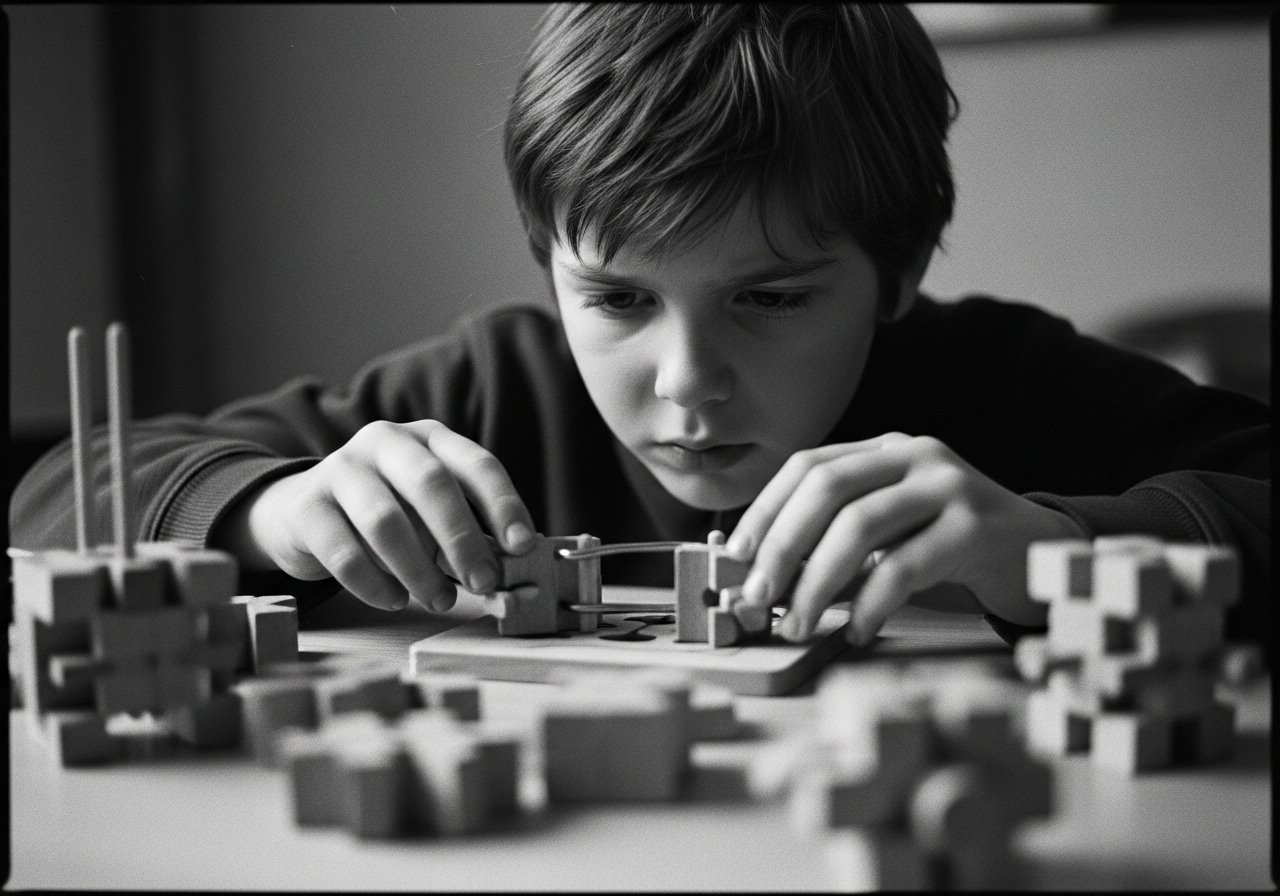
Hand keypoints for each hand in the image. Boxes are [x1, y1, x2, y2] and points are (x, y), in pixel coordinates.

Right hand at [218, 420, 536, 611]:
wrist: (302, 511)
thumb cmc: (387, 512)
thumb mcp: (431, 512)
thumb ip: (469, 535)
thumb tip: (508, 576)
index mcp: (429, 437)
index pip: (476, 463)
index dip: (504, 504)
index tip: (522, 546)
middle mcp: (385, 441)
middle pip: (431, 483)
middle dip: (463, 538)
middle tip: (483, 582)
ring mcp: (340, 468)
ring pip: (386, 521)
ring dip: (420, 570)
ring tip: (440, 599)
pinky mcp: (306, 506)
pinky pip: (344, 553)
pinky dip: (376, 585)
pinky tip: (395, 599)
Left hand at [725, 433, 1086, 643]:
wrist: (1041, 553)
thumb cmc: (952, 549)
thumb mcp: (891, 534)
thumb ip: (837, 545)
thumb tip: (764, 581)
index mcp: (885, 449)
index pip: (808, 465)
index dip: (765, 510)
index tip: (735, 557)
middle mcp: (914, 454)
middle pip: (826, 488)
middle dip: (782, 546)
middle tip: (756, 598)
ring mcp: (948, 485)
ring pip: (861, 526)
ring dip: (817, 582)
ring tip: (797, 624)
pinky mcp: (976, 525)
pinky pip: (906, 564)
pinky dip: (872, 602)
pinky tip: (858, 630)